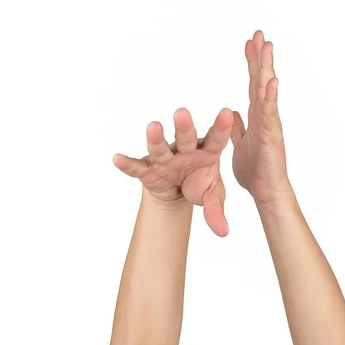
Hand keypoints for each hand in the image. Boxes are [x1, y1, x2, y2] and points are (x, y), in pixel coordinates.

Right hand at [113, 107, 232, 236]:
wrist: (178, 193)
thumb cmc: (199, 184)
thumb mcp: (212, 197)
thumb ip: (216, 210)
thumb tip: (223, 232)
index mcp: (207, 152)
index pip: (216, 139)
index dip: (221, 127)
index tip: (226, 113)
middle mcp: (185, 150)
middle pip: (185, 138)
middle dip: (184, 127)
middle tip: (182, 113)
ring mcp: (165, 159)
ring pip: (160, 148)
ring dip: (155, 138)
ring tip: (153, 126)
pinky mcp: (148, 170)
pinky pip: (137, 167)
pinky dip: (127, 164)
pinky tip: (117, 158)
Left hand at [230, 30, 292, 203]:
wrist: (264, 192)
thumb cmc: (254, 171)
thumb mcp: (239, 144)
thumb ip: (238, 128)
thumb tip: (235, 113)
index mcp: (256, 116)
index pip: (253, 84)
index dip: (251, 63)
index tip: (249, 42)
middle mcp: (265, 116)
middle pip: (261, 81)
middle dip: (260, 57)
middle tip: (258, 33)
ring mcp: (270, 124)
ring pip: (267, 91)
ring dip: (267, 68)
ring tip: (267, 46)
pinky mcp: (271, 137)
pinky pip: (270, 114)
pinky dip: (271, 97)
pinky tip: (272, 80)